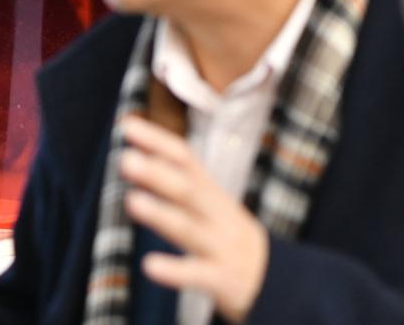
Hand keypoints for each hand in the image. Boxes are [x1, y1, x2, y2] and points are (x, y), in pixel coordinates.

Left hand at [119, 116, 269, 323]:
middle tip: (125, 159)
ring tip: (131, 201)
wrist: (279, 280)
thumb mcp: (210, 202)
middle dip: (157, 174)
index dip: (157, 141)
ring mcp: (221, 246)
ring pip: (189, 228)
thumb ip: (178, 179)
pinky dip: (174, 270)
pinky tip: (149, 265)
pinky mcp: (223, 279)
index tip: (126, 124)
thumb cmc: (227, 234)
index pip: (185, 159)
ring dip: (161, 214)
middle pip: (188, 189)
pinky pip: (197, 274)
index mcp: (211, 192)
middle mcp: (217, 214)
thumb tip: (135, 153)